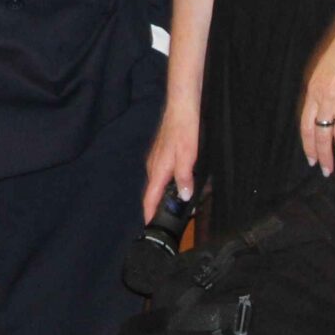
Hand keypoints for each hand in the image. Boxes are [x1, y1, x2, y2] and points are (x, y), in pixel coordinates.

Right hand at [142, 101, 199, 220]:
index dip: (148, 213)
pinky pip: (158, 175)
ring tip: (165, 208)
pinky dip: (162, 184)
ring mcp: (155, 158)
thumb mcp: (188, 155)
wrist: (180, 106)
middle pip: (150, 192)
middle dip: (153, 208)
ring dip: (158, 196)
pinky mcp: (160, 153)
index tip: (146, 227)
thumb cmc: (183, 129)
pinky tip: (172, 185)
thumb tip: (183, 197)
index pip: (149, 197)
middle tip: (160, 222)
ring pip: (154, 183)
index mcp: (158, 169)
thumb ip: (184, 177)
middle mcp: (153, 166)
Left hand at [301, 8, 334, 174]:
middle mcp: (326, 100)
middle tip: (325, 171)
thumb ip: (317, 92)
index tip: (311, 159)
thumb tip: (316, 111)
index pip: (305, 125)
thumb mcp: (319, 71)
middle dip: (322, 155)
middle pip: (321, 134)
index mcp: (313, 92)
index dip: (308, 145)